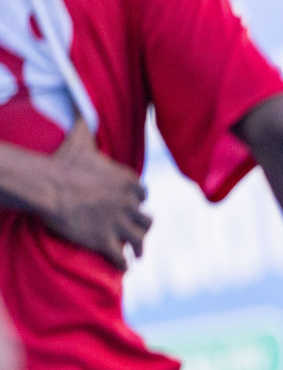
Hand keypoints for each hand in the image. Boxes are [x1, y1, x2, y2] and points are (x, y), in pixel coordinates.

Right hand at [43, 120, 151, 269]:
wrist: (48, 186)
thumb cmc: (63, 162)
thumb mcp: (81, 138)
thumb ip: (85, 121)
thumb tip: (80, 101)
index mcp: (128, 181)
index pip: (142, 195)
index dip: (138, 201)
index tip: (135, 206)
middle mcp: (129, 203)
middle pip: (146, 219)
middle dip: (143, 227)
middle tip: (141, 234)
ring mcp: (119, 223)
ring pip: (139, 240)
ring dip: (138, 248)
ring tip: (137, 255)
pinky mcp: (105, 240)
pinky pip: (120, 257)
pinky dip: (122, 264)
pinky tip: (122, 268)